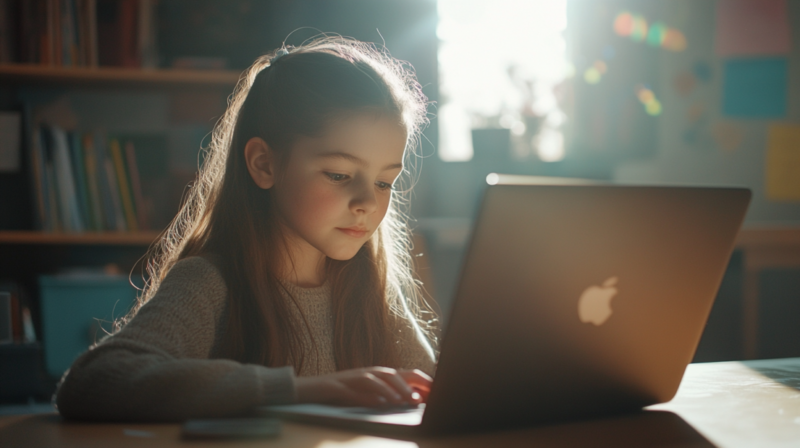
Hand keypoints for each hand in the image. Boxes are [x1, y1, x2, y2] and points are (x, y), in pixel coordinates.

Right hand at [295, 367, 432, 407]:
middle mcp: (369, 373)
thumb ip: (388, 396)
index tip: (439, 391)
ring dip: (397, 388)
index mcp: (378, 375)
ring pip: (381, 378)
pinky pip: (359, 389)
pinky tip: (382, 402)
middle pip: (398, 373)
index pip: (407, 375)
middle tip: (432, 394)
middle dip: (416, 382)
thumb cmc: (341, 393)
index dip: (424, 382)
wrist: (308, 389)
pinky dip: (373, 395)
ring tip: (410, 399)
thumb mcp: (367, 395)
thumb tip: (413, 399)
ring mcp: (355, 377)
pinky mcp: (341, 385)